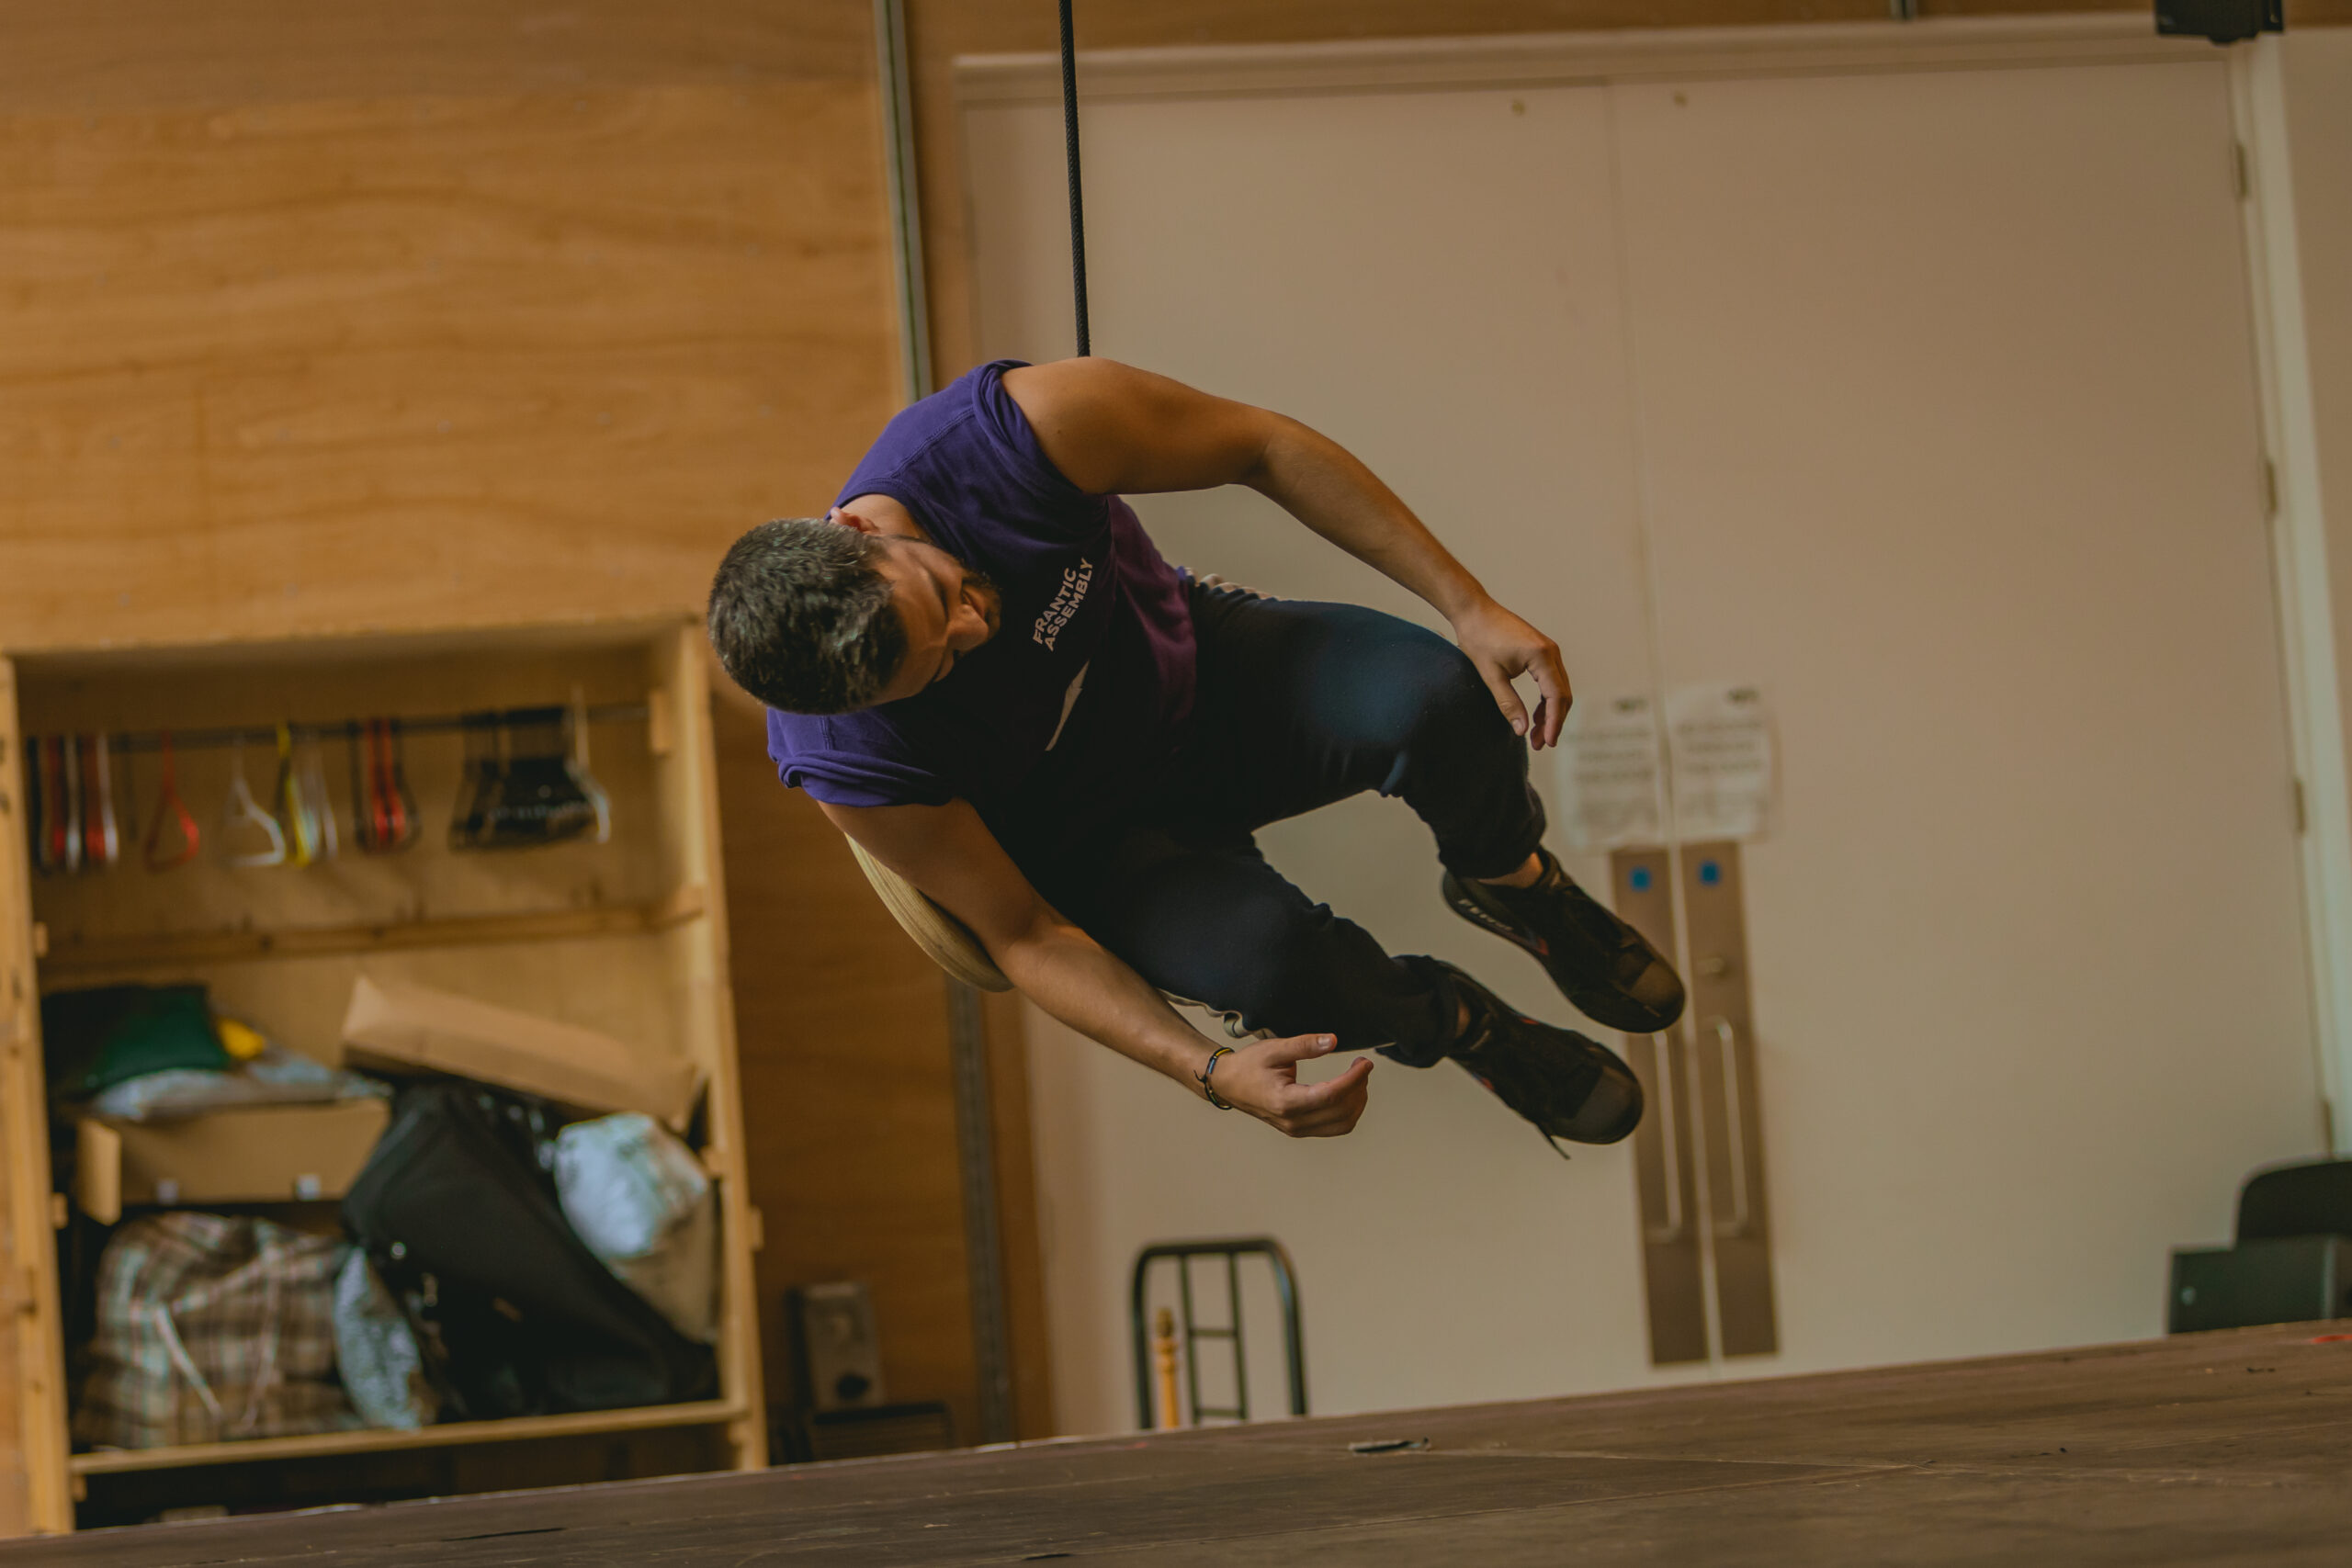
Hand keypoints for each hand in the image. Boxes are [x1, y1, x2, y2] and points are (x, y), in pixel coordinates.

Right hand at [1207, 1034, 1372, 1137]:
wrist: (1228, 1085)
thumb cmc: (1248, 1065)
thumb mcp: (1274, 1049)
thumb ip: (1304, 1045)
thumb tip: (1333, 1041)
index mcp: (1285, 1102)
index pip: (1331, 1095)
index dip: (1354, 1079)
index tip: (1365, 1063)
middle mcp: (1293, 1122)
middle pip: (1341, 1112)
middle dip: (1359, 1087)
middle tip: (1362, 1065)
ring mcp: (1297, 1130)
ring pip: (1342, 1124)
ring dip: (1357, 1102)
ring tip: (1358, 1078)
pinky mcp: (1301, 1130)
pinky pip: (1334, 1127)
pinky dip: (1349, 1111)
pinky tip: (1349, 1091)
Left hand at [1450, 597, 1572, 748]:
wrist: (1474, 611)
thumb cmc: (1479, 639)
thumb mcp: (1491, 675)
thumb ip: (1508, 703)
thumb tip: (1522, 730)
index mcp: (1541, 656)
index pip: (1556, 696)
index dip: (1554, 722)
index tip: (1547, 742)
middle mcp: (1551, 651)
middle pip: (1562, 694)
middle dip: (1554, 722)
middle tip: (1541, 745)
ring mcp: (1549, 650)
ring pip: (1559, 689)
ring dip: (1551, 713)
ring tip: (1537, 736)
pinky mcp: (1543, 651)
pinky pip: (1552, 680)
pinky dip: (1547, 700)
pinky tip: (1537, 716)